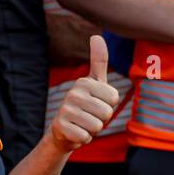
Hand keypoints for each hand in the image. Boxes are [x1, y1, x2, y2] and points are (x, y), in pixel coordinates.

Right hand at [47, 35, 119, 154]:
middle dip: (101, 120)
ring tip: (82, 125)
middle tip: (89, 117)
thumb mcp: (94, 83)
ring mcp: (65, 110)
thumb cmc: (85, 105)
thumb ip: (99, 60)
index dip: (109, 106)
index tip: (97, 104)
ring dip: (93, 130)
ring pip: (96, 126)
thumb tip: (96, 35)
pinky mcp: (60, 127)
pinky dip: (83, 139)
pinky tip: (75, 133)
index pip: (113, 98)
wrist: (63, 131)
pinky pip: (85, 137)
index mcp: (84, 82)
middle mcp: (73, 93)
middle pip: (106, 113)